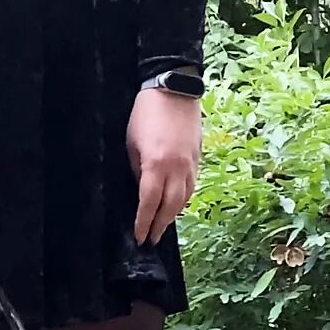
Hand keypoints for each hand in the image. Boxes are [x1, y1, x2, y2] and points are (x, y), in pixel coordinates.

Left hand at [128, 87, 201, 244]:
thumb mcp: (131, 143)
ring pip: (184, 198)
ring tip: (162, 226)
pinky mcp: (198, 157)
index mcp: (156, 165)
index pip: (149, 203)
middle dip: (160, 225)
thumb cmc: (146, 113)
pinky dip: (183, 199)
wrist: (175, 89)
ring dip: (173, 215)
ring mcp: (191, 164)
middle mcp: (177, 168)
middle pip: (170, 206)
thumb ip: (137, 170)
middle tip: (151, 239)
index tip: (139, 237)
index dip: (143, 222)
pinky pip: (191, 186)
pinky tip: (176, 205)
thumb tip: (141, 190)